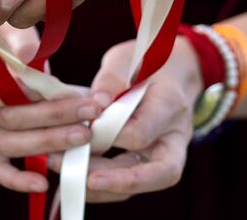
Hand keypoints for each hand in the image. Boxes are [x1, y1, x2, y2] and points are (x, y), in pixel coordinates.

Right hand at [0, 24, 103, 192]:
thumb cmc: (0, 29)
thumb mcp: (7, 22)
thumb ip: (18, 39)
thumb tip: (28, 60)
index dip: (19, 93)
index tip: (52, 87)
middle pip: (5, 119)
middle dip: (52, 116)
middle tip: (89, 110)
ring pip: (6, 144)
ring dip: (47, 142)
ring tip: (83, 135)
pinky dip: (16, 179)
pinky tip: (43, 184)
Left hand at [48, 37, 201, 202]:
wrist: (172, 69)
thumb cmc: (145, 60)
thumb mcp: (126, 58)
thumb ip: (111, 79)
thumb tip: (96, 104)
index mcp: (170, 103)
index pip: (141, 132)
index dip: (109, 135)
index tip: (82, 126)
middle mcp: (176, 134)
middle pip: (158, 172)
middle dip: (117, 179)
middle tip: (79, 176)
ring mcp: (170, 151)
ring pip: (147, 182)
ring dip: (108, 187)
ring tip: (71, 176)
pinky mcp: (156, 161)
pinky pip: (135, 180)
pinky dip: (107, 186)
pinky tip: (77, 178)